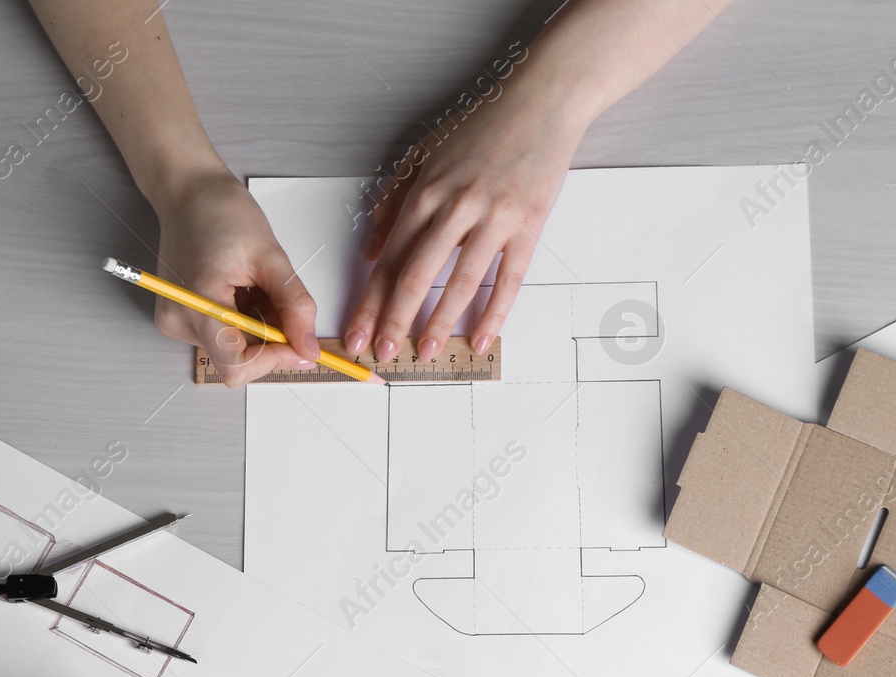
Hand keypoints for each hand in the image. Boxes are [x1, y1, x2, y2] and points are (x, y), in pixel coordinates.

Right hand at [148, 168, 319, 387]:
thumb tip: (309, 350)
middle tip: (280, 300)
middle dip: (270, 339)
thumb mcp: (271, 256)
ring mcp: (177, 322)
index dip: (273, 360)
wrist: (189, 193)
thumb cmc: (222, 213)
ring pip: (234, 349)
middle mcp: (180, 320)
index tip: (299, 342)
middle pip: (237, 360)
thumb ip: (295, 306)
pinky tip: (243, 291)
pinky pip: (224, 337)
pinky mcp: (181, 320)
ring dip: (259, 329)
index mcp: (198, 302)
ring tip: (256, 287)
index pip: (236, 365)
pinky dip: (244, 322)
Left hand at [344, 96, 584, 363]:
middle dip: (393, 320)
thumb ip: (392, 204)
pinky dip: (495, 312)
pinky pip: (508, 278)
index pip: (388, 258)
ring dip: (438, 321)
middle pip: (415, 274)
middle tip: (381, 354)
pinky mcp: (528, 225)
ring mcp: (493, 217)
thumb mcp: (423, 156)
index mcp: (424, 192)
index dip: (369, 302)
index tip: (355, 333)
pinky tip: (480, 338)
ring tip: (425, 352)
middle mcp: (454, 206)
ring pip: (459, 280)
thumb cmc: (481, 128)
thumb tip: (368, 253)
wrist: (539, 102)